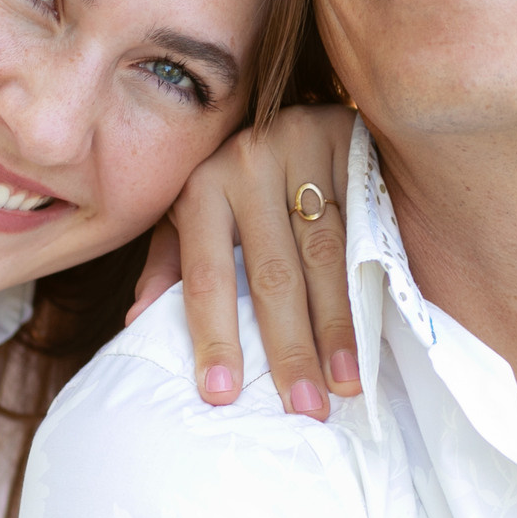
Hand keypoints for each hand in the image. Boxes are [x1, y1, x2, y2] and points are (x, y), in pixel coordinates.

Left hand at [130, 105, 359, 416]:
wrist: (301, 108)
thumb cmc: (243, 179)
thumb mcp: (193, 209)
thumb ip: (171, 261)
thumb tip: (137, 321)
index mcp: (202, 183)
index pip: (207, 273)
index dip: (214, 336)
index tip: (221, 394)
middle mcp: (249, 163)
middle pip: (273, 272)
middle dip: (290, 346)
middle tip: (303, 408)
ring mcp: (306, 151)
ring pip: (326, 254)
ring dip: (339, 325)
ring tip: (346, 382)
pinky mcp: (353, 147)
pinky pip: (367, 226)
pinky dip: (374, 281)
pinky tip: (379, 324)